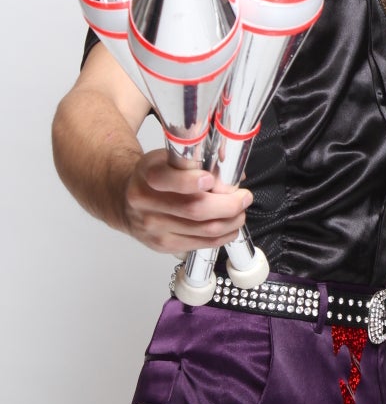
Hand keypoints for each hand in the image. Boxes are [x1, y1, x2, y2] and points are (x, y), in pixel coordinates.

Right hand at [122, 149, 252, 253]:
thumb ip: (198, 160)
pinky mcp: (163, 245)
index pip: (167, 179)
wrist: (125, 202)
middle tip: (244, 197)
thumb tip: (232, 170)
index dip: (191, 181)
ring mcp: (154, 227)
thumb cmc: (152, 177)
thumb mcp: (168, 158)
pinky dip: (223, 235)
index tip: (210, 179)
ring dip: (231, 221)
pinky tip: (230, 226)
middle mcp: (147, 203)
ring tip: (240, 211)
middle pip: (194, 209)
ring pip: (203, 230)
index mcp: (148, 176)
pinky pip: (201, 244)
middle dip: (228, 205)